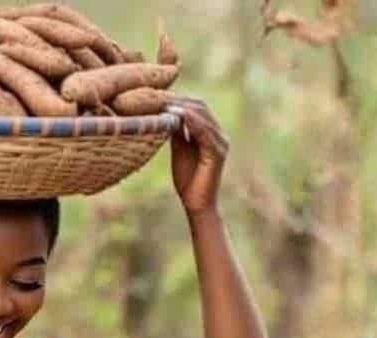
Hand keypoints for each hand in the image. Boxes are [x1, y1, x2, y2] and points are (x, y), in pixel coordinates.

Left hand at [167, 95, 228, 214]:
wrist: (196, 204)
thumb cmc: (188, 179)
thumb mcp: (180, 149)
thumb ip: (177, 131)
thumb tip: (166, 113)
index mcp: (211, 132)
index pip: (196, 107)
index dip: (178, 99)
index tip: (157, 94)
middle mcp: (219, 134)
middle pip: (200, 107)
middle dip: (179, 100)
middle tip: (158, 94)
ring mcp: (220, 143)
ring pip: (202, 117)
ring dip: (182, 108)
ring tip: (164, 102)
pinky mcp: (217, 154)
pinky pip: (204, 133)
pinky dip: (191, 122)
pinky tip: (176, 115)